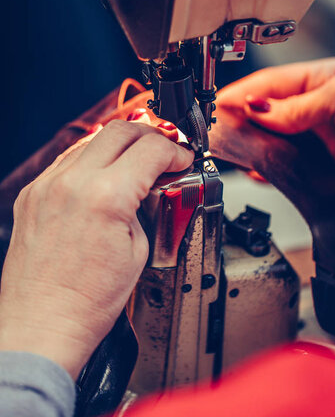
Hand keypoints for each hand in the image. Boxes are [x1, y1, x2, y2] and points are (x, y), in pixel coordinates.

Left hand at [0, 120, 192, 378]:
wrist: (42, 326)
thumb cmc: (86, 302)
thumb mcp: (138, 251)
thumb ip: (146, 207)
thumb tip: (152, 186)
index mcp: (105, 197)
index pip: (152, 149)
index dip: (175, 152)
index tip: (181, 159)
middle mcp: (72, 183)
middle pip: (121, 130)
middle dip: (151, 136)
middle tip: (164, 152)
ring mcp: (47, 186)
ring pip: (92, 139)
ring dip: (120, 146)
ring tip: (135, 163)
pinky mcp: (32, 194)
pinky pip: (67, 161)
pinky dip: (92, 161)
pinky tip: (104, 177)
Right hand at [218, 58, 334, 196]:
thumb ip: (296, 106)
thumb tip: (259, 110)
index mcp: (320, 78)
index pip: (270, 82)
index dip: (242, 92)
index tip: (220, 104)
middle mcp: (314, 104)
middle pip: (265, 109)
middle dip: (241, 117)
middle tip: (220, 128)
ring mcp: (315, 133)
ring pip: (271, 135)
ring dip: (252, 142)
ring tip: (234, 148)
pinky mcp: (318, 160)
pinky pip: (283, 160)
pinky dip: (267, 164)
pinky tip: (258, 167)